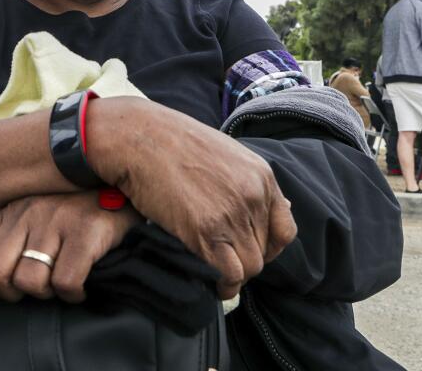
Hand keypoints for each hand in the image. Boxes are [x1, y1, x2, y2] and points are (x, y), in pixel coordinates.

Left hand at [0, 192, 139, 322]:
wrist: (122, 177)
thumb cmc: (78, 207)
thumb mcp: (36, 214)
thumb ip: (12, 239)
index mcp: (9, 211)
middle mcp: (25, 212)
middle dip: (12, 291)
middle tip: (36, 286)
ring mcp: (54, 220)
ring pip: (29, 282)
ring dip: (47, 293)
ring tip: (62, 281)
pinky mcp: (84, 231)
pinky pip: (65, 283)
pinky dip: (73, 294)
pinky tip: (82, 285)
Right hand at [88, 97, 296, 299]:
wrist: (137, 136)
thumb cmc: (170, 141)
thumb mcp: (222, 152)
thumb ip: (246, 180)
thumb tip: (274, 205)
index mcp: (261, 175)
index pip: (284, 230)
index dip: (268, 248)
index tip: (248, 251)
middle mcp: (254, 195)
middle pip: (264, 252)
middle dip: (244, 260)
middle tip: (223, 261)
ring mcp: (232, 214)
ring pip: (249, 267)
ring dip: (233, 276)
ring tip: (216, 275)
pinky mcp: (206, 231)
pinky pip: (229, 274)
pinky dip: (223, 285)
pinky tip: (212, 282)